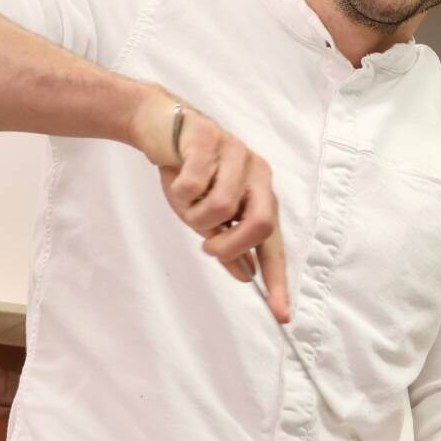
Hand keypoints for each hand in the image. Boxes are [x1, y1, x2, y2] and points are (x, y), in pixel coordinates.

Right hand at [129, 85, 289, 322]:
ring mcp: (237, 153)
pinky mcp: (210, 138)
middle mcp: (257, 173)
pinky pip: (195, 184)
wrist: (158, 126)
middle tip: (207, 246)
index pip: (274, 244)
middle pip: (260, 224)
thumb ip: (227, 241)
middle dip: (229, 244)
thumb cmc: (186, 171)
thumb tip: (247, 274)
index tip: (281, 314)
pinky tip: (176, 175)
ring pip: (221, 207)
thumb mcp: (205, 214)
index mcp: (261, 194)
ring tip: (185, 199)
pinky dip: (179, 190)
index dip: (278, 280)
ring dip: (193, 214)